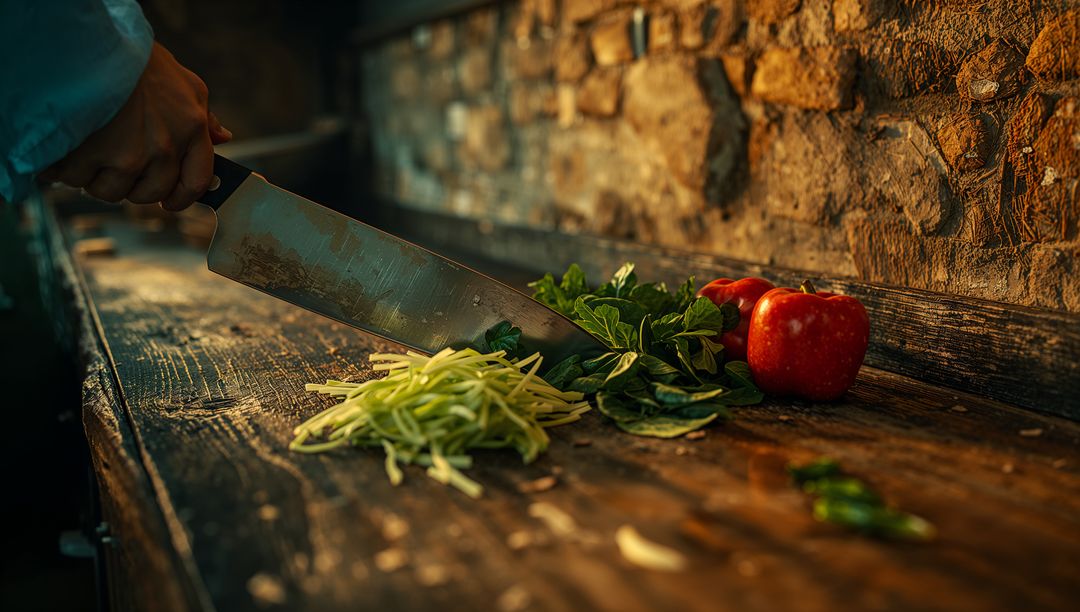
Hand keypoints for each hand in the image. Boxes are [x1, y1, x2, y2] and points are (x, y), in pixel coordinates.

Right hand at [40, 42, 231, 210]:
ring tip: (87, 147)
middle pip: (148, 193)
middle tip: (113, 163)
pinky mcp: (93, 156)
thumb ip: (203, 114)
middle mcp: (165, 147)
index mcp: (191, 128)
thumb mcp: (182, 80)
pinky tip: (65, 145)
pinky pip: (75, 179)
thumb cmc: (134, 58)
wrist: (89, 41)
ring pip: (109, 190)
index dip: (181, 197)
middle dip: (130, 185)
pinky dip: (64, 167)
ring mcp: (129, 154)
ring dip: (94, 176)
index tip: (168, 201)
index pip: (197, 181)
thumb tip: (223, 137)